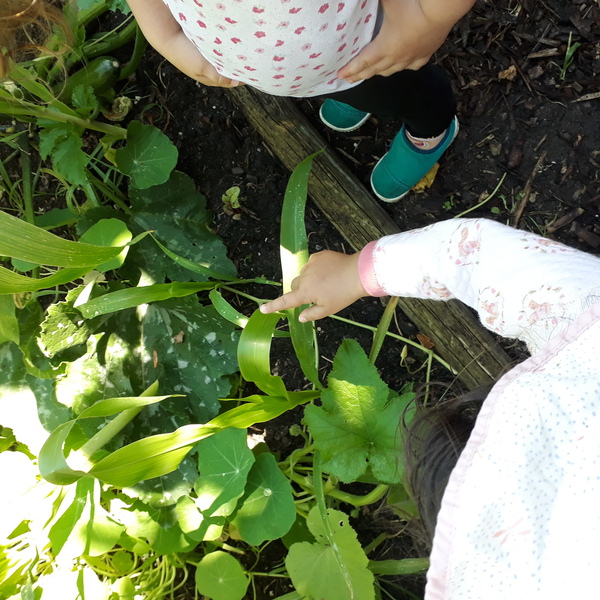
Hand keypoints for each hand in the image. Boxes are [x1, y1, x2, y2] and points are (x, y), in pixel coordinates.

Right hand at [128, 0, 241, 87]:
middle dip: (238, 67)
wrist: (168, 35)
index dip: (242, 77)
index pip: (231, 81)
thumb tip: (236, 82)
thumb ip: (219, 75)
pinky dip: (226, 49)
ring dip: (233, 58)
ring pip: (225, 61)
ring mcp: (207, 60)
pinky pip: (220, 51)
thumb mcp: (203, 67)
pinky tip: (232, 44)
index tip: (253, 71)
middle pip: (229, 71)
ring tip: (244, 52)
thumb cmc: (184, 54)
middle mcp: (210, 71)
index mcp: (210, 79)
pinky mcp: (205, 49)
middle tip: (250, 61)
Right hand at [260, 251, 367, 321]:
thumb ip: (312, 314)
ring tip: (327, 282)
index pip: (286, 301)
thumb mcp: (329, 309)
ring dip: (309, 279)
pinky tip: (329, 272)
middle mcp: (304, 277)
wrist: (358, 272)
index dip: (273, 306)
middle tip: (316, 295)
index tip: (262, 309)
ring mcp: (310, 264)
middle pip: (295, 285)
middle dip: (300, 290)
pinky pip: (312, 264)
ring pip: (304, 274)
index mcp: (306, 292)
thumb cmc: (344, 294)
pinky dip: (317, 269)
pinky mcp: (318, 255)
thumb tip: (301, 317)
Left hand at [339, 0, 473, 82]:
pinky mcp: (426, 53)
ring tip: (373, 73)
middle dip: (361, 75)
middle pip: (375, 70)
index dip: (351, 70)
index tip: (340, 75)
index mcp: (384, 47)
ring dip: (380, 72)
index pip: (363, 62)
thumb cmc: (412, 4)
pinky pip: (413, 66)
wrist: (442, 9)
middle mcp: (397, 57)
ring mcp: (413, 57)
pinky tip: (403, 65)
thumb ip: (372, 4)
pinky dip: (404, 67)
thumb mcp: (387, 1)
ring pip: (392, 70)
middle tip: (350, 79)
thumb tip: (357, 2)